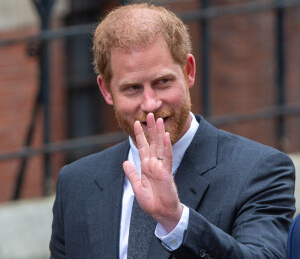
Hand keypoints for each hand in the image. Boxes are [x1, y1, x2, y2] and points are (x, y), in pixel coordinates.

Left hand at [123, 113, 182, 231]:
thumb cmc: (151, 201)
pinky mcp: (166, 172)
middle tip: (149, 114)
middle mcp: (154, 163)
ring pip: (160, 146)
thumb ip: (132, 173)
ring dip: (158, 133)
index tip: (136, 123)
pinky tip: (165, 135)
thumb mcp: (137, 186)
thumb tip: (125, 162)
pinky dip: (166, 146)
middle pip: (152, 142)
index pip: (142, 147)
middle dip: (150, 129)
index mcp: (146, 166)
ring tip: (157, 120)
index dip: (139, 135)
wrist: (161, 212)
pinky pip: (167, 156)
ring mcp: (161, 166)